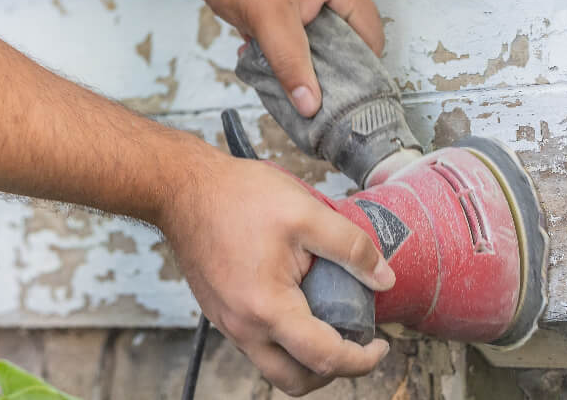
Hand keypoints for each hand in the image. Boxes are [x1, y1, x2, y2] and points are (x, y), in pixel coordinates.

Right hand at [159, 139, 393, 392]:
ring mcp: (226, 321)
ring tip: (326, 324)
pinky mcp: (218, 310)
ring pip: (272, 366)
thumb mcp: (305, 212)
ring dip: (305, 359)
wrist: (180, 187)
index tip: (381, 344)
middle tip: (355, 345)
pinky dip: (282, 340)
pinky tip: (295, 304)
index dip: (363, 360)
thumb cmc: (236, 196)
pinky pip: (255, 343)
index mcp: (267, 308)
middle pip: (294, 381)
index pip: (325, 359)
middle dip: (332, 372)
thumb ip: (351, 247)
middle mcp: (242, 326)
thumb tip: (385, 278)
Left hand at [183, 0, 384, 115]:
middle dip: (322, 63)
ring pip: (321, 30)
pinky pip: (303, 19)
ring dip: (299, 51)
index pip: (370, 36)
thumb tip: (311, 105)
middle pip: (347, 36)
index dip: (358, 71)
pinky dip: (287, 36)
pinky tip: (262, 47)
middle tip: (301, 87)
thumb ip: (291, 64)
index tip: (339, 99)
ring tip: (275, 66)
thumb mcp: (266, 20)